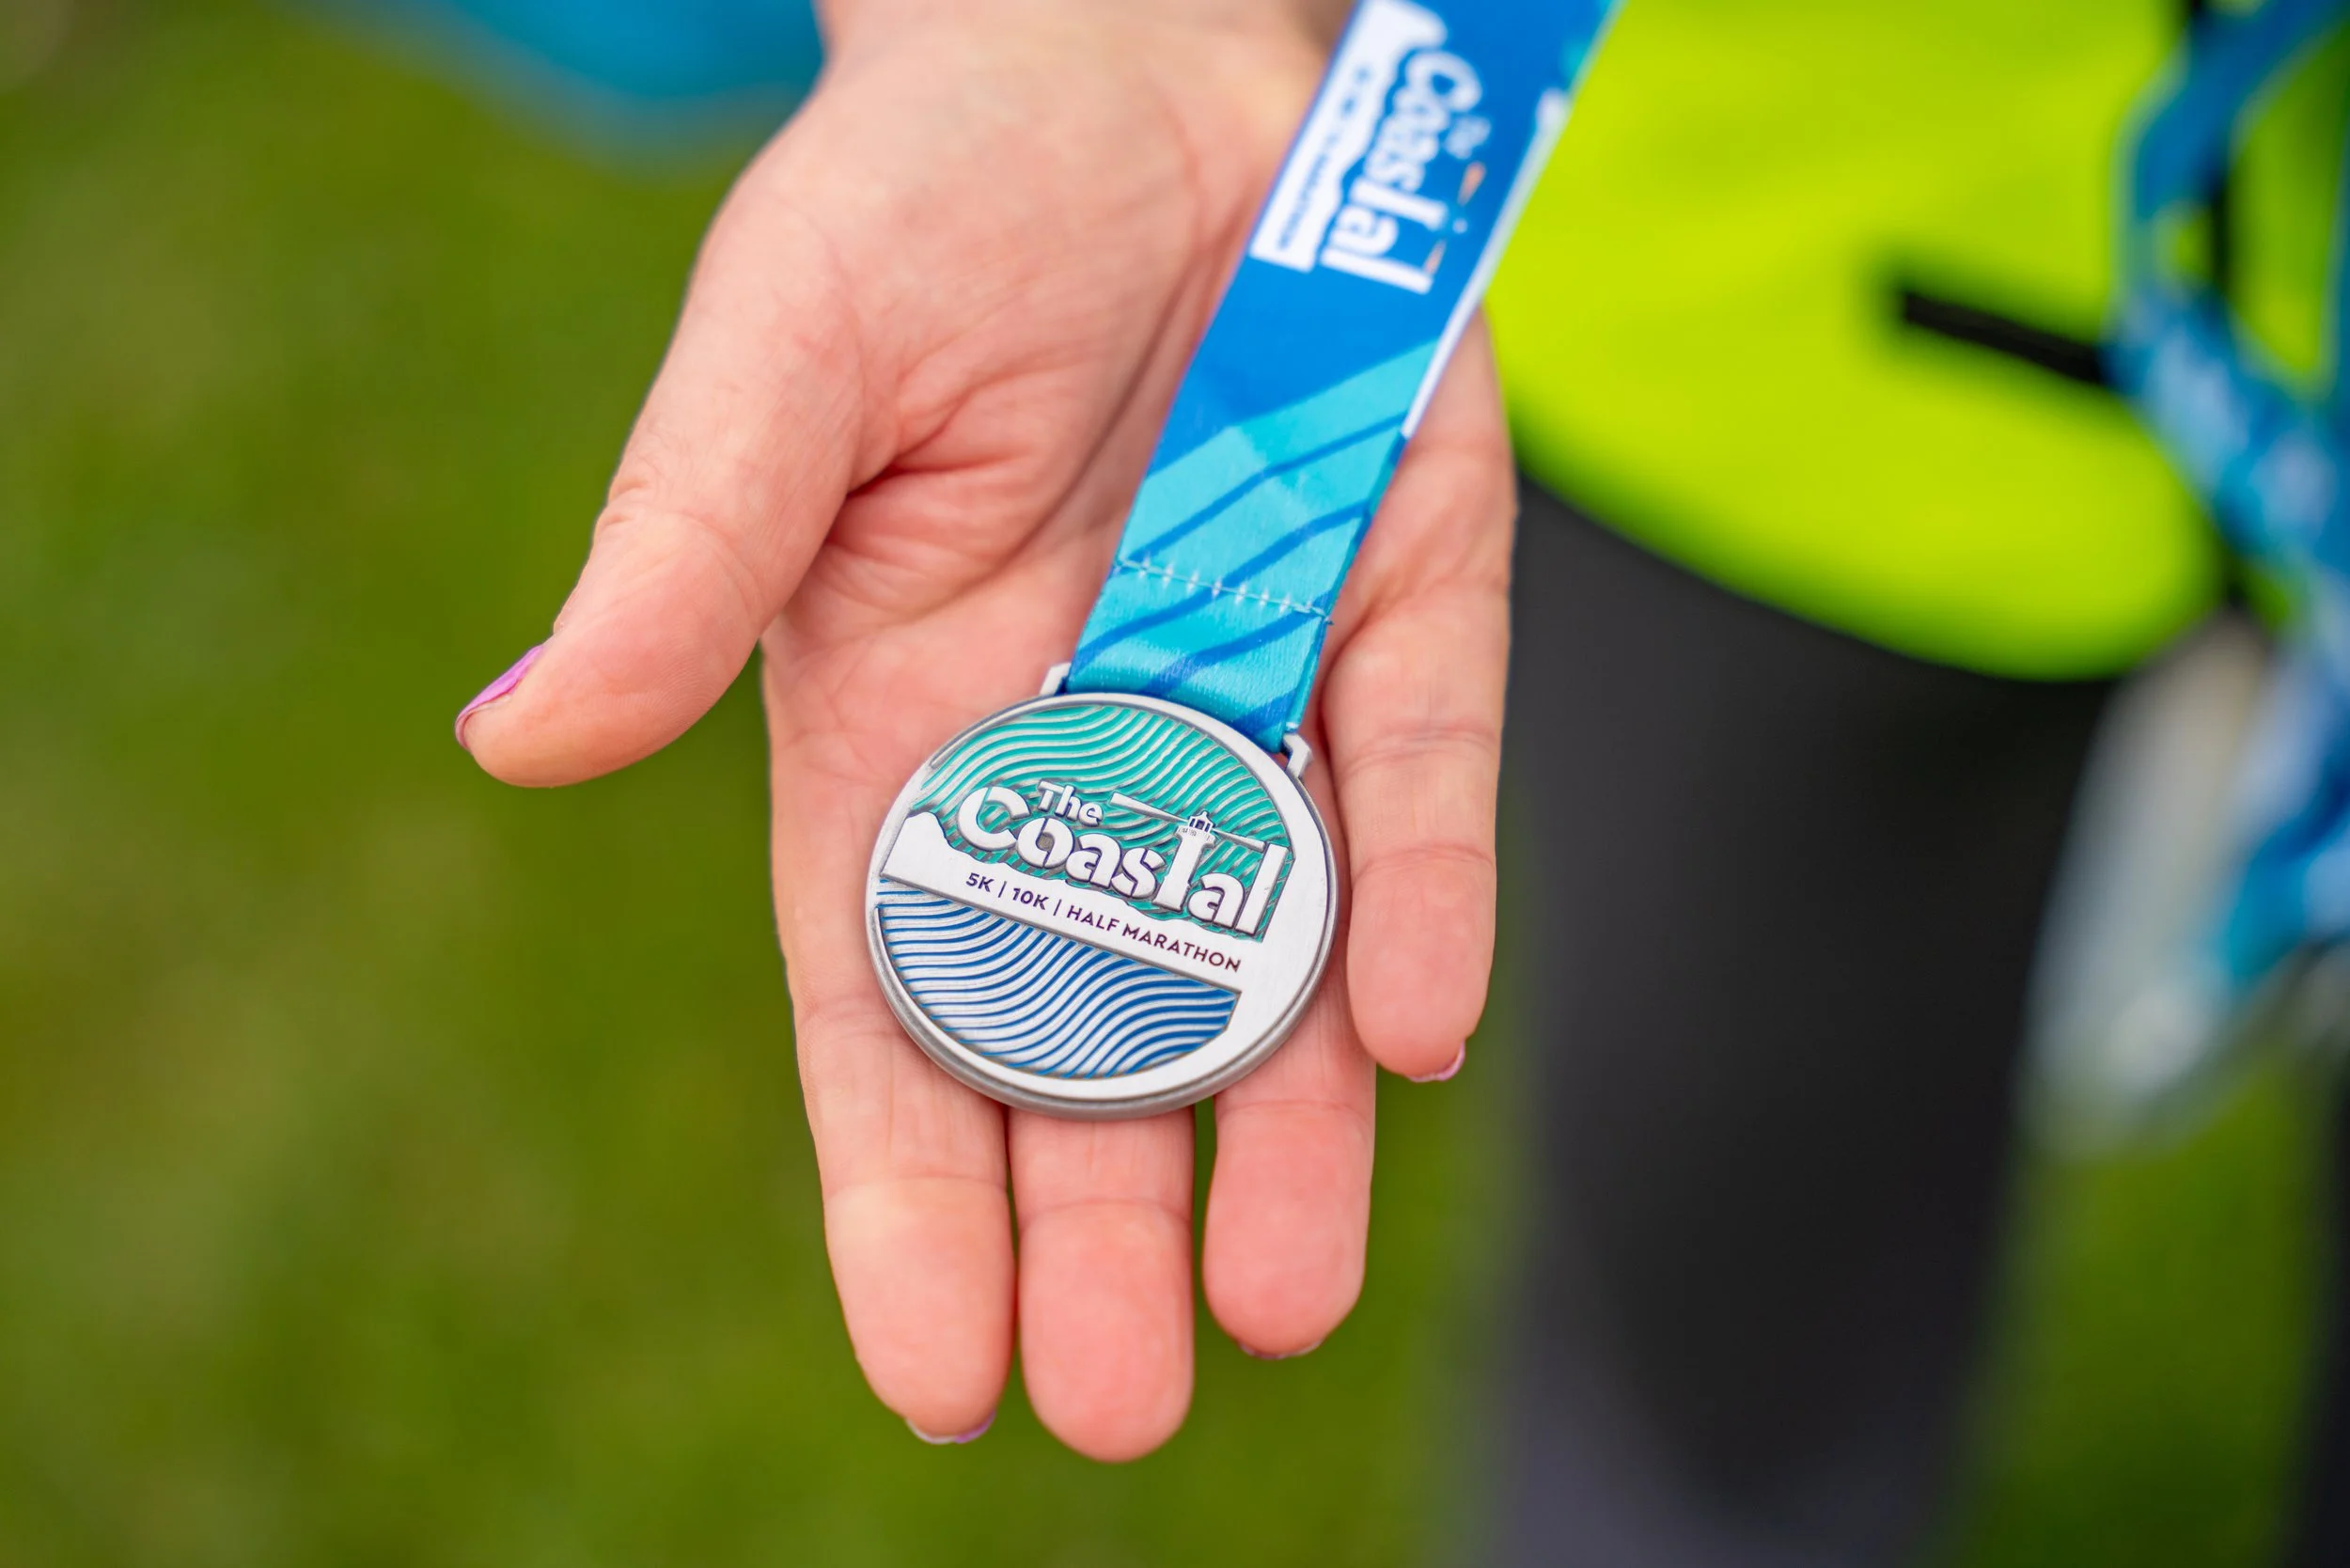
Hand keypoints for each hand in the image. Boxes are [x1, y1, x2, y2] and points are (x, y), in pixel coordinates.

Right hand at [456, 0, 1510, 1459]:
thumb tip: (521, 733)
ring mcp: (1251, 667)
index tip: (934, 1371)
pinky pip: (1410, 760)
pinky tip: (1401, 1028)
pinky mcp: (1401, 581)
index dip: (907, 1185)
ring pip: (1269, 942)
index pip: (898, 998)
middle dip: (1098, 1212)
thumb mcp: (777, 367)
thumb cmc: (916, 202)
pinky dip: (1410, 884)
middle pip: (1092, 1018)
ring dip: (1278, 1122)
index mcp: (904, 719)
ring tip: (1274, 1301)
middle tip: (1121, 1398)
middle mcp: (1085, 732)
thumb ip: (680, 555)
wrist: (1126, 53)